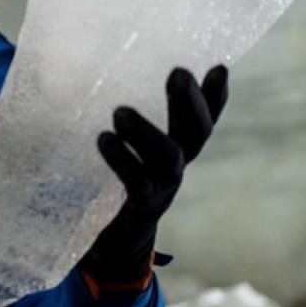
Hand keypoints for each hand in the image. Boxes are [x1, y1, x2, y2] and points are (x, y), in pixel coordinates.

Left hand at [80, 65, 228, 284]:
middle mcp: (176, 165)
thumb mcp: (125, 144)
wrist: (113, 240)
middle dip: (190, 102)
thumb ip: (122, 116)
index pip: (202, 118)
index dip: (214, 96)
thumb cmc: (115, 179)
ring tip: (120, 112)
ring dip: (148, 133)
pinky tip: (105, 139)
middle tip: (178, 72)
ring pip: (169, 158)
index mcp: (177, 146)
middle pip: (196, 132)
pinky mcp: (140, 206)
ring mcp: (162, 188)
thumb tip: (86, 67)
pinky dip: (124, 160)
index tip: (219, 68)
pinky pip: (137, 182)